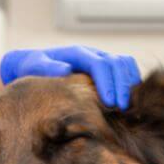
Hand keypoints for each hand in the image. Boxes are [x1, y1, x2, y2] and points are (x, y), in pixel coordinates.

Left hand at [0, 46, 140, 108]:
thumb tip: (66, 69)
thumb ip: (47, 67)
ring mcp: (100, 60)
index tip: (110, 103)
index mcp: (77, 53)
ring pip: (125, 64)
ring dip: (130, 83)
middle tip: (123, 109)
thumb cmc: (33, 68)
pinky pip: (125, 70)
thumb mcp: (34, 66)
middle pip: (117, 63)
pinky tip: (129, 101)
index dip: (108, 82)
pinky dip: (131, 83)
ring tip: (129, 106)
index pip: (99, 64)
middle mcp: (92, 54)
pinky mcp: (104, 70)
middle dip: (123, 86)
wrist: (33, 65)